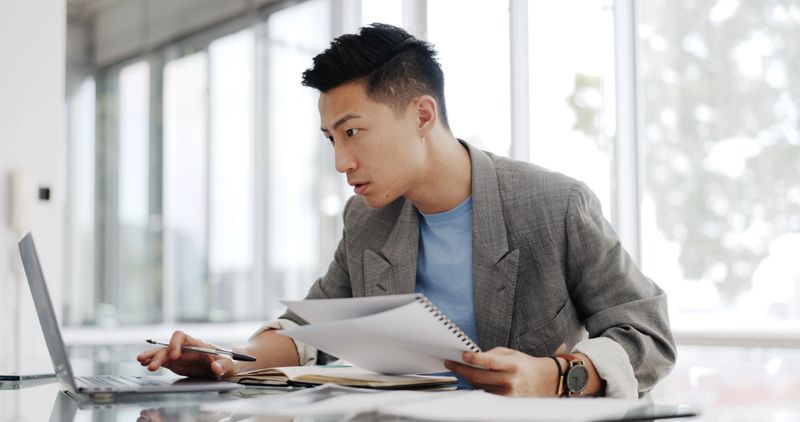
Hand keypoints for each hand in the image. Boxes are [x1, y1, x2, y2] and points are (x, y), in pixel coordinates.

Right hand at [136, 330, 238, 377]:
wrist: (225, 365)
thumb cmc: (227, 361)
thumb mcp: (228, 364)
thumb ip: (223, 365)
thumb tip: (216, 368)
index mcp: (197, 343)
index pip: (181, 337)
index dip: (175, 344)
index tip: (175, 356)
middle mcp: (185, 348)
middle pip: (168, 347)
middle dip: (159, 355)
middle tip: (151, 365)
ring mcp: (179, 355)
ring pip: (162, 353)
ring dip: (151, 356)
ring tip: (140, 361)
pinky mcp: (176, 363)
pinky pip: (162, 361)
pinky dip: (153, 361)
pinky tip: (144, 364)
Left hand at [444, 347, 559, 396]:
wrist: (544, 381)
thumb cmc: (525, 365)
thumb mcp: (511, 353)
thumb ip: (492, 354)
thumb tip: (472, 357)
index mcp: (512, 365)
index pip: (490, 361)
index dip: (474, 358)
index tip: (462, 355)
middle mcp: (510, 380)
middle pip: (479, 376)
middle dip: (462, 369)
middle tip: (450, 363)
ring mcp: (507, 394)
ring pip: (479, 386)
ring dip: (468, 378)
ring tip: (463, 370)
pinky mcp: (505, 402)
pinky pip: (485, 394)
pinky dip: (477, 387)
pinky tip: (472, 381)